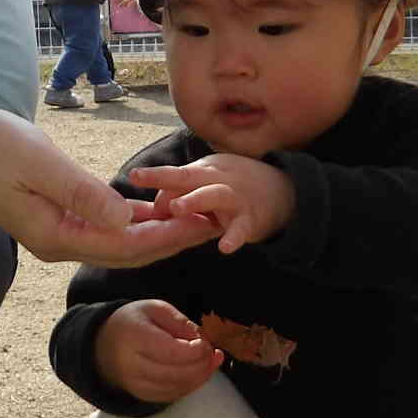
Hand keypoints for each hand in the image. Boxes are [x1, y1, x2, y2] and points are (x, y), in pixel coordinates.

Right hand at [0, 108, 213, 268]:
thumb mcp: (39, 163)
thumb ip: (82, 193)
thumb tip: (126, 218)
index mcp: (57, 235)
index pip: (127, 244)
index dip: (169, 235)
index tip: (204, 222)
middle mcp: (59, 242)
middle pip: (127, 250)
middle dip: (171, 238)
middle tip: (212, 222)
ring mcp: (55, 232)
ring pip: (117, 241)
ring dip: (155, 230)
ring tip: (193, 215)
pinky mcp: (53, 217)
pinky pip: (102, 227)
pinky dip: (131, 221)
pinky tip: (154, 210)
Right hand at [95, 299, 224, 403]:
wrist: (104, 346)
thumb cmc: (133, 323)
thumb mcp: (155, 309)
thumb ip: (180, 322)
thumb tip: (203, 340)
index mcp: (134, 337)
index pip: (171, 351)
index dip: (196, 350)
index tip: (206, 343)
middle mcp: (132, 365)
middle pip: (177, 373)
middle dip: (202, 365)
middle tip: (213, 353)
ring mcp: (136, 384)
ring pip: (177, 387)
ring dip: (200, 376)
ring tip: (210, 362)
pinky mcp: (143, 396)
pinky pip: (173, 395)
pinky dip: (190, 385)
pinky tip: (197, 372)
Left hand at [128, 152, 295, 253]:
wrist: (284, 191)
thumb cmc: (235, 186)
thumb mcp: (210, 182)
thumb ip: (182, 193)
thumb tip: (153, 210)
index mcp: (205, 170)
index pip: (177, 173)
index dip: (155, 177)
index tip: (133, 176)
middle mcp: (219, 180)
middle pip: (189, 177)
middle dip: (165, 178)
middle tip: (140, 179)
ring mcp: (236, 199)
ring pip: (214, 195)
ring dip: (194, 200)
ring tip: (177, 209)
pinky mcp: (251, 219)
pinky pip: (241, 229)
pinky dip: (234, 237)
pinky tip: (224, 247)